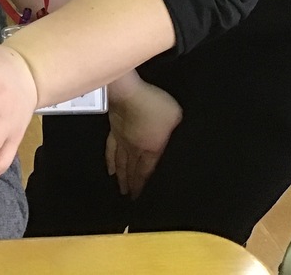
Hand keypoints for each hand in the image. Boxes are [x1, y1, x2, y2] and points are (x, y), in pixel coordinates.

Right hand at [105, 77, 181, 199]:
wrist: (129, 92)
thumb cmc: (154, 105)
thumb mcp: (176, 118)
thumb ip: (176, 132)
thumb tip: (180, 141)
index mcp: (151, 149)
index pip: (146, 171)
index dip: (143, 184)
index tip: (139, 196)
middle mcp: (134, 149)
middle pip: (132, 170)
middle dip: (132, 184)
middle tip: (129, 197)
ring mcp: (122, 140)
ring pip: (121, 163)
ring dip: (121, 177)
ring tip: (120, 188)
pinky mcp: (113, 131)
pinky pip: (111, 150)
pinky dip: (110, 161)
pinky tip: (110, 169)